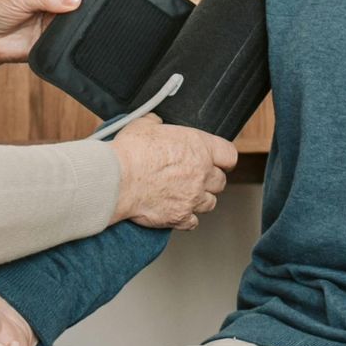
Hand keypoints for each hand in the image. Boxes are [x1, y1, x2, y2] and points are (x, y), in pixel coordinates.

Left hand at [0, 0, 81, 75]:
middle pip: (84, 0)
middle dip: (89, 4)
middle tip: (85, 9)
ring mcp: (56, 21)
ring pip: (80, 21)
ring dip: (81, 23)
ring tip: (74, 23)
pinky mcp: (54, 40)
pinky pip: (70, 40)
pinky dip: (73, 40)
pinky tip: (71, 37)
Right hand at [111, 117, 237, 230]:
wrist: (116, 179)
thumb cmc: (130, 151)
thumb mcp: (144, 125)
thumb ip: (156, 123)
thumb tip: (155, 122)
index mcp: (199, 148)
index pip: (229, 155)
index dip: (224, 159)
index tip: (219, 162)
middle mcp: (201, 174)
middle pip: (220, 182)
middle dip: (209, 181)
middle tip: (194, 178)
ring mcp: (192, 198)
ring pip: (210, 203)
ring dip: (199, 200)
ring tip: (183, 195)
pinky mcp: (179, 217)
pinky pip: (192, 222)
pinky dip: (186, 218)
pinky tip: (175, 211)